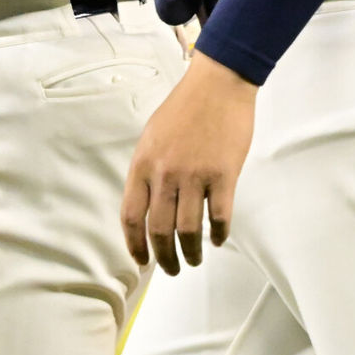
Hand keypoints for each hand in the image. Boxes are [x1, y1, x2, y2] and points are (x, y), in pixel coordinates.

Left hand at [121, 48, 256, 273]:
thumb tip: (148, 204)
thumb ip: (149, 169)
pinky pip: (219, 217)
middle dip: (164, 258)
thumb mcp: (152, 136)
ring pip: (189, 232)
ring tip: (195, 260)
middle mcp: (165, 173)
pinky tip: (219, 239)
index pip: (131, 215)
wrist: (217, 85)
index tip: (141, 261)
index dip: (134, 245)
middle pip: (159, 231)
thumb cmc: (184, 108)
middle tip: (171, 270)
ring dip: (192, 253)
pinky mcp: (223, 176)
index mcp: (143, 163)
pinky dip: (219, 235)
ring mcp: (194, 175)